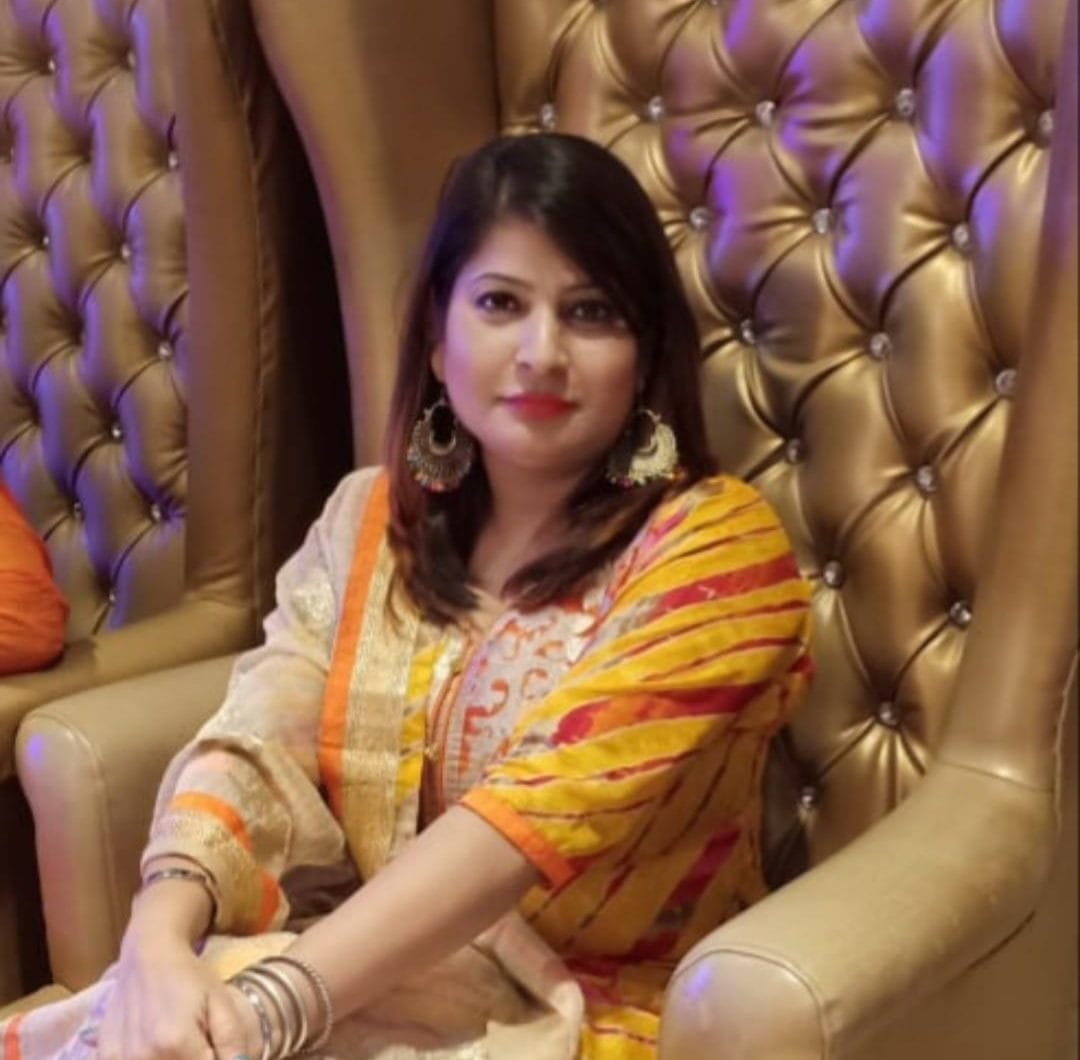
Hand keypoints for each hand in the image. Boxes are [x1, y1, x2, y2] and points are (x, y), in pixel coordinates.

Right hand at [96, 931, 260, 1059]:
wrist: (148, 956)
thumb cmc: (190, 977)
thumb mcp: (221, 1002)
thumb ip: (232, 1041)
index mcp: (176, 1042)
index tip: (217, 1048)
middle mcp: (144, 1057)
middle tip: (201, 1043)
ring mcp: (120, 1059)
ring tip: (182, 1043)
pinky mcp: (107, 1057)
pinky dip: (152, 1059)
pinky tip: (157, 1047)